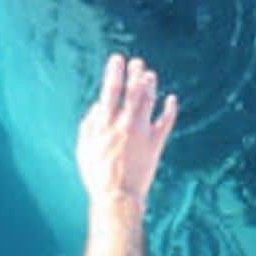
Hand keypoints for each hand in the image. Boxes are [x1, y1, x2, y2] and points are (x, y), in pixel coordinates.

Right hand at [74, 55, 178, 211]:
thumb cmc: (96, 174)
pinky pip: (166, 122)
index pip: (110, 91)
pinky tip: (171, 99)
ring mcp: (142, 132)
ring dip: (150, 86)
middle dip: (134, 74)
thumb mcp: (83, 148)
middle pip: (132, 92)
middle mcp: (124, 124)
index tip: (118, 59)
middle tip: (137, 62)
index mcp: (105, 124)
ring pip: (148, 102)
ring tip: (150, 74)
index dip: (115, 72)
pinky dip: (170, 109)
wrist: (117, 196)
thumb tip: (97, 107)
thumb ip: (88, 125)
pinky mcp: (156, 144)